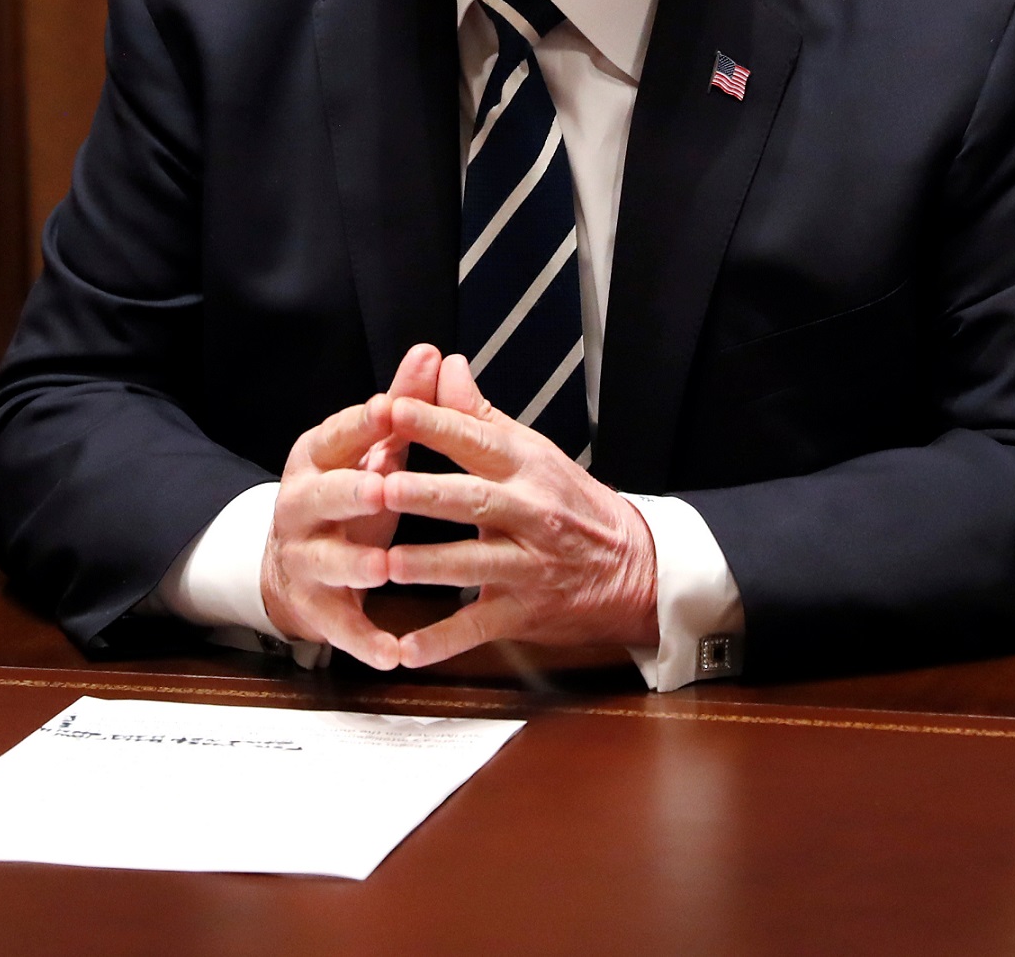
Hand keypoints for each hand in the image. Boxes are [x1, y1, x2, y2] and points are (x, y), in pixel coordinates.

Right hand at [257, 344, 436, 667]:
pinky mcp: (317, 608)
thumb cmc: (350, 495)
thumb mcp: (373, 451)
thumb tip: (432, 351)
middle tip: (382, 488)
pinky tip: (392, 652)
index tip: (388, 409)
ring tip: (382, 566)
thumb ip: (404, 405)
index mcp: (316, 460)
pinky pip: (341, 626)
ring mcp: (305, 559)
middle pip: (322, 496)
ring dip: (353, 564)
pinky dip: (365, 640)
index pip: (336, 436)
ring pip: (326, 561)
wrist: (296, 564)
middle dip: (351, 492)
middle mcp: (301, 506)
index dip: (361, 425)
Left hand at [379, 352, 659, 664]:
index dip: (435, 424)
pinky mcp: (524, 612)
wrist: (634, 568)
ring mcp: (528, 566)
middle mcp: (529, 513)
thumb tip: (444, 365)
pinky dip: (442, 641)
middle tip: (381, 487)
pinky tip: (404, 650)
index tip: (393, 409)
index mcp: (526, 468)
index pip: (477, 440)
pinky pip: (479, 627)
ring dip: (430, 564)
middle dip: (426, 495)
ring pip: (474, 565)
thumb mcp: (532, 452)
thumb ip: (478, 416)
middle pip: (474, 502)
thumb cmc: (570, 503)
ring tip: (388, 563)